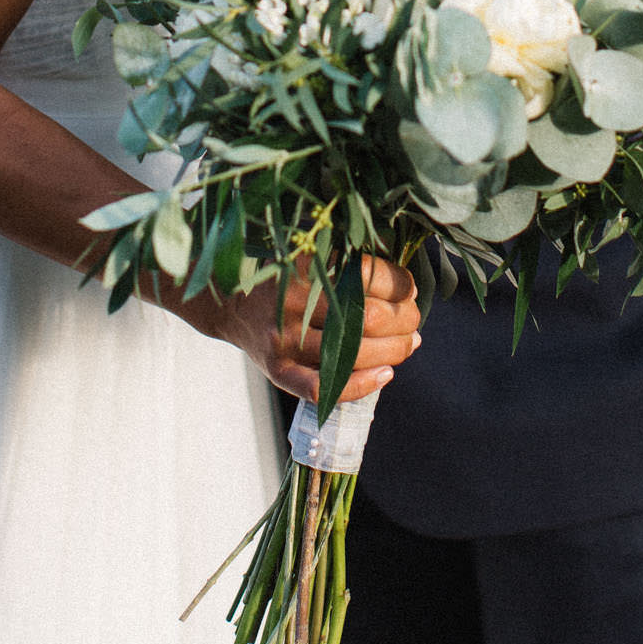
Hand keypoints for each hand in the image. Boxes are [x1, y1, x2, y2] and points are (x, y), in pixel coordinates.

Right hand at [178, 255, 421, 405]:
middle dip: (404, 320)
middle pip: (367, 316)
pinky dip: (360, 386)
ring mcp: (284, 339)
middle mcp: (294, 301)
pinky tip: (385, 376)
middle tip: (413, 321)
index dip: (399, 284)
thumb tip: (406, 285)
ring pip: (353, 353)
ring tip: (409, 345)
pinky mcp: (277, 369)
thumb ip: (349, 262)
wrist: (229, 302)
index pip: (367, 274)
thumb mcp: (310, 255)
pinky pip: (322, 387)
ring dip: (394, 351)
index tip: (409, 290)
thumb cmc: (284, 278)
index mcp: (306, 265)